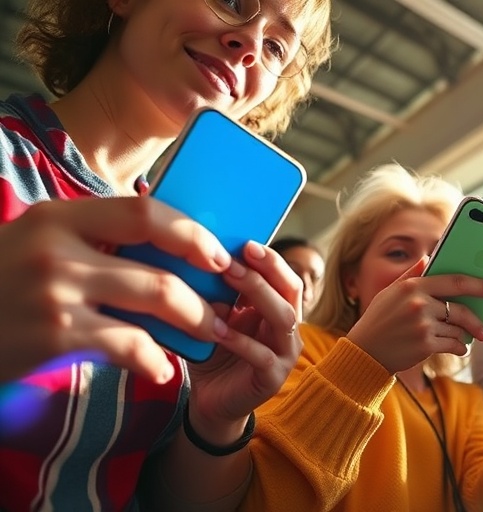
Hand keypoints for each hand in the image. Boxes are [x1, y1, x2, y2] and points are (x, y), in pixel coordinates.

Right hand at [0, 198, 228, 383]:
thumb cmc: (3, 281)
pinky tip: (161, 368)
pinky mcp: (51, 336)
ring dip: (193, 322)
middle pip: (159, 265)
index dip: (191, 232)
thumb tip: (168, 245)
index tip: (217, 253)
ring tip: (208, 335)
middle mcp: (57, 248)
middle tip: (223, 308)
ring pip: (153, 301)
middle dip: (204, 291)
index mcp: (60, 217)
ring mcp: (53, 293)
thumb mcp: (40, 242)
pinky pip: (128, 345)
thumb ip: (94, 238)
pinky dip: (154, 359)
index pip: (145, 212)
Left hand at [186, 241, 302, 443]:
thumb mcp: (217, 317)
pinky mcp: (272, 379)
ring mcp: (285, 355)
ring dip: (257, 294)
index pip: (285, 278)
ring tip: (228, 278)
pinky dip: (241, 341)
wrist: (211, 402)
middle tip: (235, 257)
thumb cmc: (215, 354)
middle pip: (290, 291)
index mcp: (279, 311)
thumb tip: (202, 255)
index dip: (270, 259)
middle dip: (264, 270)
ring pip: (283, 318)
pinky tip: (218, 330)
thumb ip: (220, 293)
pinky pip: (262, 355)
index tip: (245, 243)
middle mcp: (289, 330)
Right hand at [347, 258, 482, 373]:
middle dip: (477, 321)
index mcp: (413, 286)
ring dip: (462, 336)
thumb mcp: (390, 293)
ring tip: (463, 339)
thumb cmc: (378, 320)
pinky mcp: (425, 345)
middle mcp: (419, 304)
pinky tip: (457, 349)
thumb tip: (428, 258)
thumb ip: (410, 275)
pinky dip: (458, 348)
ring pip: (456, 329)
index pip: (455, 281)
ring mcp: (422, 325)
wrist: (365, 352)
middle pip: (460, 309)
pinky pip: (452, 344)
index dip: (480, 285)